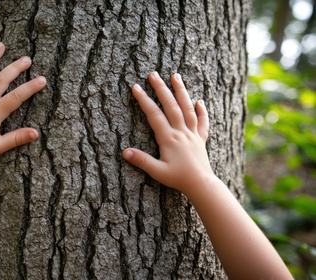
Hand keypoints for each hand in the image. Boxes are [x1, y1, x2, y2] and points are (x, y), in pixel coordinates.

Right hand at [122, 72, 213, 194]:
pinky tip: (199, 101)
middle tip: (153, 74)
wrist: (201, 185)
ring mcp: (192, 134)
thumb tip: (124, 152)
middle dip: (161, 88)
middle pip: (171, 105)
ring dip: (181, 91)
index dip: (144, 100)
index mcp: (168, 138)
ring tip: (176, 76)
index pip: (154, 114)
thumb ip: (141, 161)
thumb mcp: (157, 171)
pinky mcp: (200, 140)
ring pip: (187, 108)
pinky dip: (201, 111)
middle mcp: (181, 132)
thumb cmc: (178, 179)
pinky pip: (202, 122)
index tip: (135, 87)